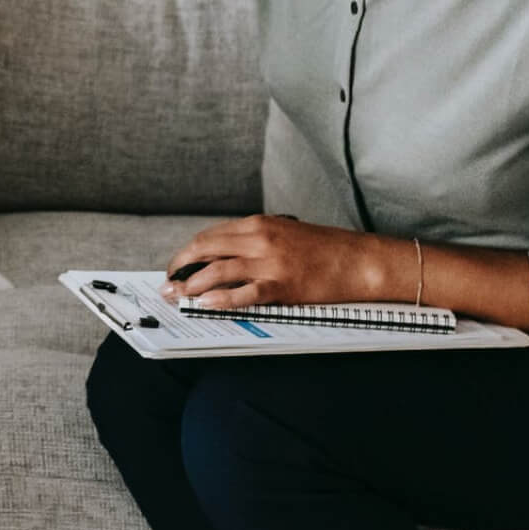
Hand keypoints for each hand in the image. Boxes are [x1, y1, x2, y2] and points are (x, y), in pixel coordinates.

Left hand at [160, 214, 379, 309]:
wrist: (360, 260)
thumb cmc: (326, 249)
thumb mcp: (285, 234)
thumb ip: (256, 242)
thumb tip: (226, 258)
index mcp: (259, 224)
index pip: (210, 237)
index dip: (187, 254)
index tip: (176, 267)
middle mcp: (259, 238)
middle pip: (205, 250)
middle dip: (180, 268)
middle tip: (168, 284)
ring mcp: (270, 262)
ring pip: (218, 270)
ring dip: (192, 285)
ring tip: (178, 297)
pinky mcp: (282, 285)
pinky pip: (244, 293)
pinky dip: (221, 299)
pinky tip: (206, 304)